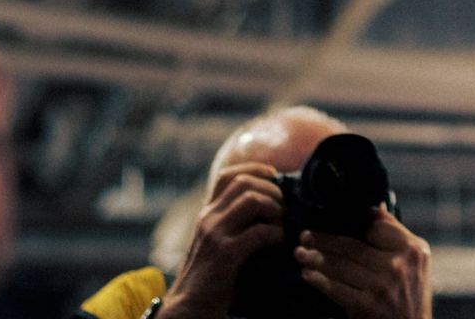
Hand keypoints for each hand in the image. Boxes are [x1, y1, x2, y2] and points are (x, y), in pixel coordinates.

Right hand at [158, 164, 284, 318]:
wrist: (189, 308)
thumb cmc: (209, 278)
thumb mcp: (215, 242)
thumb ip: (231, 223)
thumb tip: (267, 206)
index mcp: (206, 214)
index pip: (227, 175)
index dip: (255, 169)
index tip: (273, 176)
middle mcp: (208, 219)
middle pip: (244, 183)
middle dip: (272, 190)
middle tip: (285, 208)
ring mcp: (215, 235)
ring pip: (252, 200)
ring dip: (275, 209)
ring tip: (282, 225)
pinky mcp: (225, 255)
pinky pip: (258, 232)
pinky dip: (275, 234)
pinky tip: (278, 243)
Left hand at [295, 208, 430, 318]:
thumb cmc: (411, 296)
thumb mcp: (416, 262)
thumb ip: (397, 235)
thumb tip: (377, 208)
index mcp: (412, 250)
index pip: (376, 228)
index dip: (352, 223)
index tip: (330, 218)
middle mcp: (398, 266)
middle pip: (353, 246)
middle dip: (324, 240)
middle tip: (304, 235)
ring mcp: (381, 287)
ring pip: (341, 266)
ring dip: (316, 258)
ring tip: (300, 253)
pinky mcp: (367, 306)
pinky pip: (337, 289)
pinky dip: (319, 281)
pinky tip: (308, 275)